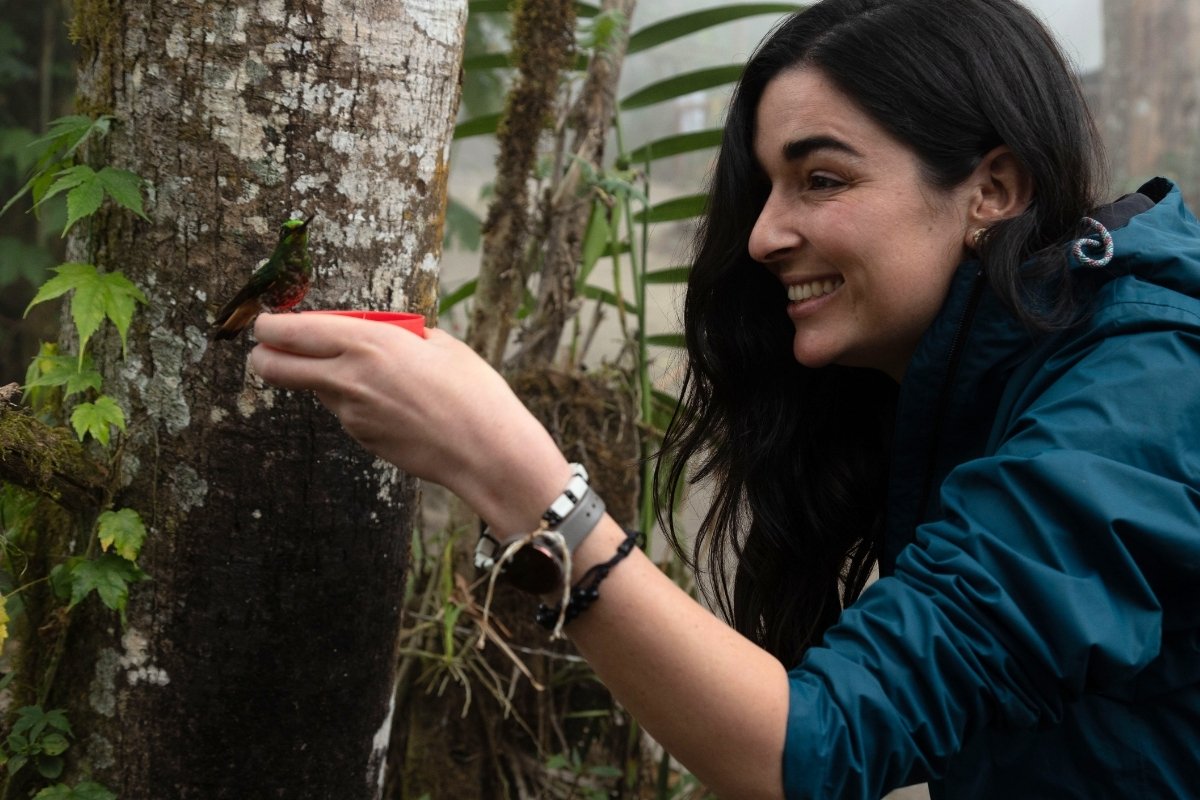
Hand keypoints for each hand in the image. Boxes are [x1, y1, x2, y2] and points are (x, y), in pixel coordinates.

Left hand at [249, 312, 571, 532]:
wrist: (486, 451)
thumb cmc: (473, 391)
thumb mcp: (439, 343)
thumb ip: (397, 334)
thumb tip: (378, 331)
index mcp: (368, 342)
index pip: (290, 332)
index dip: (270, 326)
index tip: (268, 322)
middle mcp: (348, 377)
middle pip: (272, 366)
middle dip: (264, 355)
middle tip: (272, 348)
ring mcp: (351, 413)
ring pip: (313, 388)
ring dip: (322, 376)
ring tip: (371, 374)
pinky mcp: (361, 438)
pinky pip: (345, 411)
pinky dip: (356, 402)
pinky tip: (395, 404)